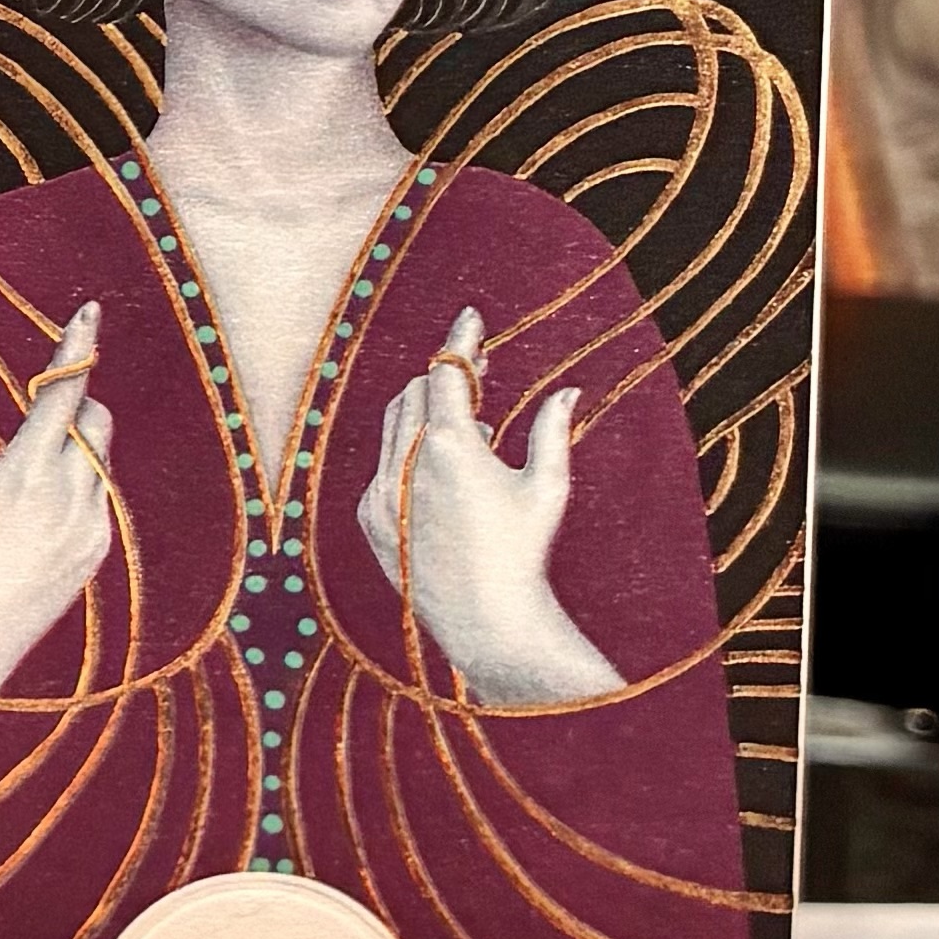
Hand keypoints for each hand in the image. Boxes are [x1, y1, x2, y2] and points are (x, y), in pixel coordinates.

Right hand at [0, 304, 114, 698]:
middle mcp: (66, 492)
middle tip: (40, 416)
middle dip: (75, 405)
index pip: (63, 392)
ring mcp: (90, 523)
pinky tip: (43, 512)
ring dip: (80, 445)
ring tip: (35, 472)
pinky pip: (103, 496)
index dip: (77, 347)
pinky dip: (83, 486)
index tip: (89, 313)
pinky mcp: (99, 548)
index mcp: (23, 471)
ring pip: (103, 457)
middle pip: (95, 417)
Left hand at [359, 310, 620, 708]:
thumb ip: (552, 430)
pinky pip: (384, 464)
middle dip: (447, 378)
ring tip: (473, 426)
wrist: (486, 620)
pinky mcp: (371, 516)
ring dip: (428, 411)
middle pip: (418, 391)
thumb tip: (567, 391)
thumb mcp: (547, 487)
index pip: (447, 372)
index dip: (459, 342)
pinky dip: (410, 452)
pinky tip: (445, 470)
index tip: (470, 318)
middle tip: (480, 375)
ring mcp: (381, 490)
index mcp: (449, 447)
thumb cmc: (524, 553)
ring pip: (395, 424)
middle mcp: (405, 462)